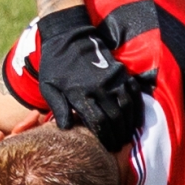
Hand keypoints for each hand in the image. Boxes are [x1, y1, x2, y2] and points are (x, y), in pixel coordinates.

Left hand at [35, 4, 142, 148]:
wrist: (67, 36)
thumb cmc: (55, 65)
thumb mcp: (48, 87)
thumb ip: (58, 108)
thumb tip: (67, 128)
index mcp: (80, 93)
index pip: (99, 123)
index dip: (105, 138)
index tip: (107, 148)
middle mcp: (99, 86)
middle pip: (115, 118)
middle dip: (118, 135)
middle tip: (119, 146)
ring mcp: (112, 77)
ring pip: (127, 106)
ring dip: (129, 124)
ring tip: (127, 136)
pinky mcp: (120, 70)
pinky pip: (133, 92)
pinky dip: (136, 106)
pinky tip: (135, 118)